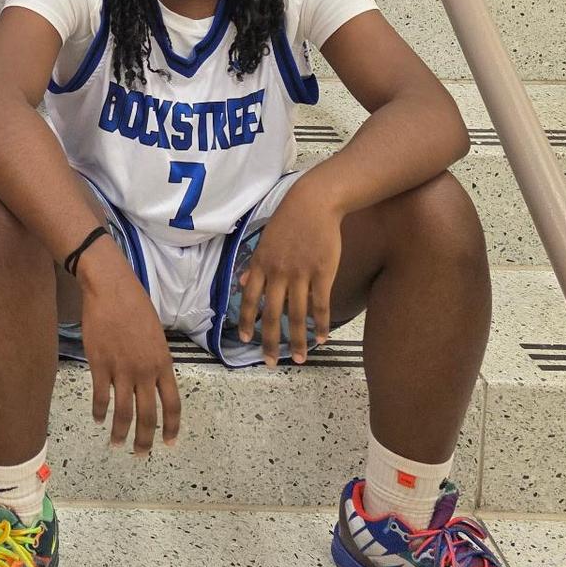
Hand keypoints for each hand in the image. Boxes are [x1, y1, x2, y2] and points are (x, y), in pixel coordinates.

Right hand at [77, 243, 179, 453]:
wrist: (110, 288)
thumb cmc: (135, 305)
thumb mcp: (155, 334)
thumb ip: (156, 361)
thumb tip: (152, 381)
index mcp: (163, 363)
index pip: (172, 404)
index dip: (172, 427)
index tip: (169, 443)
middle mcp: (145, 371)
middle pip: (148, 415)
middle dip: (145, 440)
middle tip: (141, 455)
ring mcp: (121, 369)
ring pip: (123, 412)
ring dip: (120, 433)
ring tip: (116, 444)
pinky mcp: (100, 365)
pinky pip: (101, 396)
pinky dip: (99, 411)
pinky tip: (97, 418)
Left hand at [233, 178, 341, 366]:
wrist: (314, 203)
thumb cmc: (288, 220)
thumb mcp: (265, 240)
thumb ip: (254, 263)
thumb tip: (242, 281)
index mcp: (261, 263)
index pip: (249, 298)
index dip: (246, 320)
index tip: (245, 339)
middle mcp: (278, 272)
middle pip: (272, 314)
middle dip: (270, 341)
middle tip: (271, 363)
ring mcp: (301, 274)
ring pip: (297, 315)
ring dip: (298, 340)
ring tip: (301, 359)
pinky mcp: (322, 274)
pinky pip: (320, 305)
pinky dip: (320, 324)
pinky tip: (321, 338)